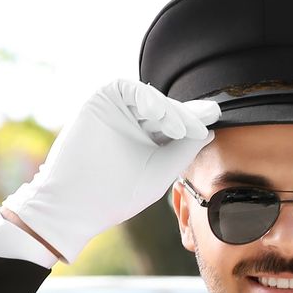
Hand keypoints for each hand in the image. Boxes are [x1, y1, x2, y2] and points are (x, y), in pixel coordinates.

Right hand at [1, 78, 220, 259]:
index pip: (175, 124)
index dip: (195, 120)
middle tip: (207, 118)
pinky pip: (127, 88)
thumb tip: (208, 130)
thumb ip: (183, 150)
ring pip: (151, 98)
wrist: (75, 204)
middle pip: (167, 109)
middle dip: (187, 113)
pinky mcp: (99, 102)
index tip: (216, 119)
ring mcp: (116, 111)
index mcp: (147, 140)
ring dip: (169, 109)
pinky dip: (146, 97)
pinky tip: (159, 115)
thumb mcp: (160, 171)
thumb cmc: (116, 194)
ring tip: (181, 128)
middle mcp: (133, 123)